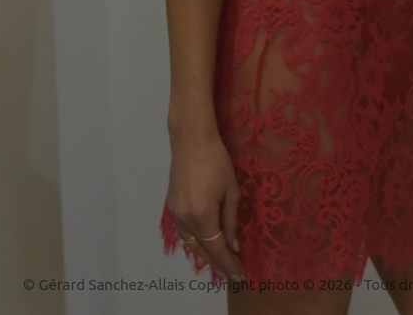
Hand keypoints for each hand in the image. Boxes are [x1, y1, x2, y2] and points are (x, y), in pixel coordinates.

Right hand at [165, 131, 245, 282]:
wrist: (191, 139)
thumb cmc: (217, 160)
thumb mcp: (231, 190)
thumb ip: (231, 220)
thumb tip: (233, 244)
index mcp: (202, 215)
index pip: (216, 248)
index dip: (228, 262)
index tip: (241, 273)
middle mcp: (185, 218)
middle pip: (201, 250)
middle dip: (218, 263)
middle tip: (233, 272)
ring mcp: (175, 213)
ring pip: (191, 243)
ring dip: (206, 255)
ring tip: (221, 262)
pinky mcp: (171, 207)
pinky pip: (184, 233)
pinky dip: (196, 242)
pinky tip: (205, 243)